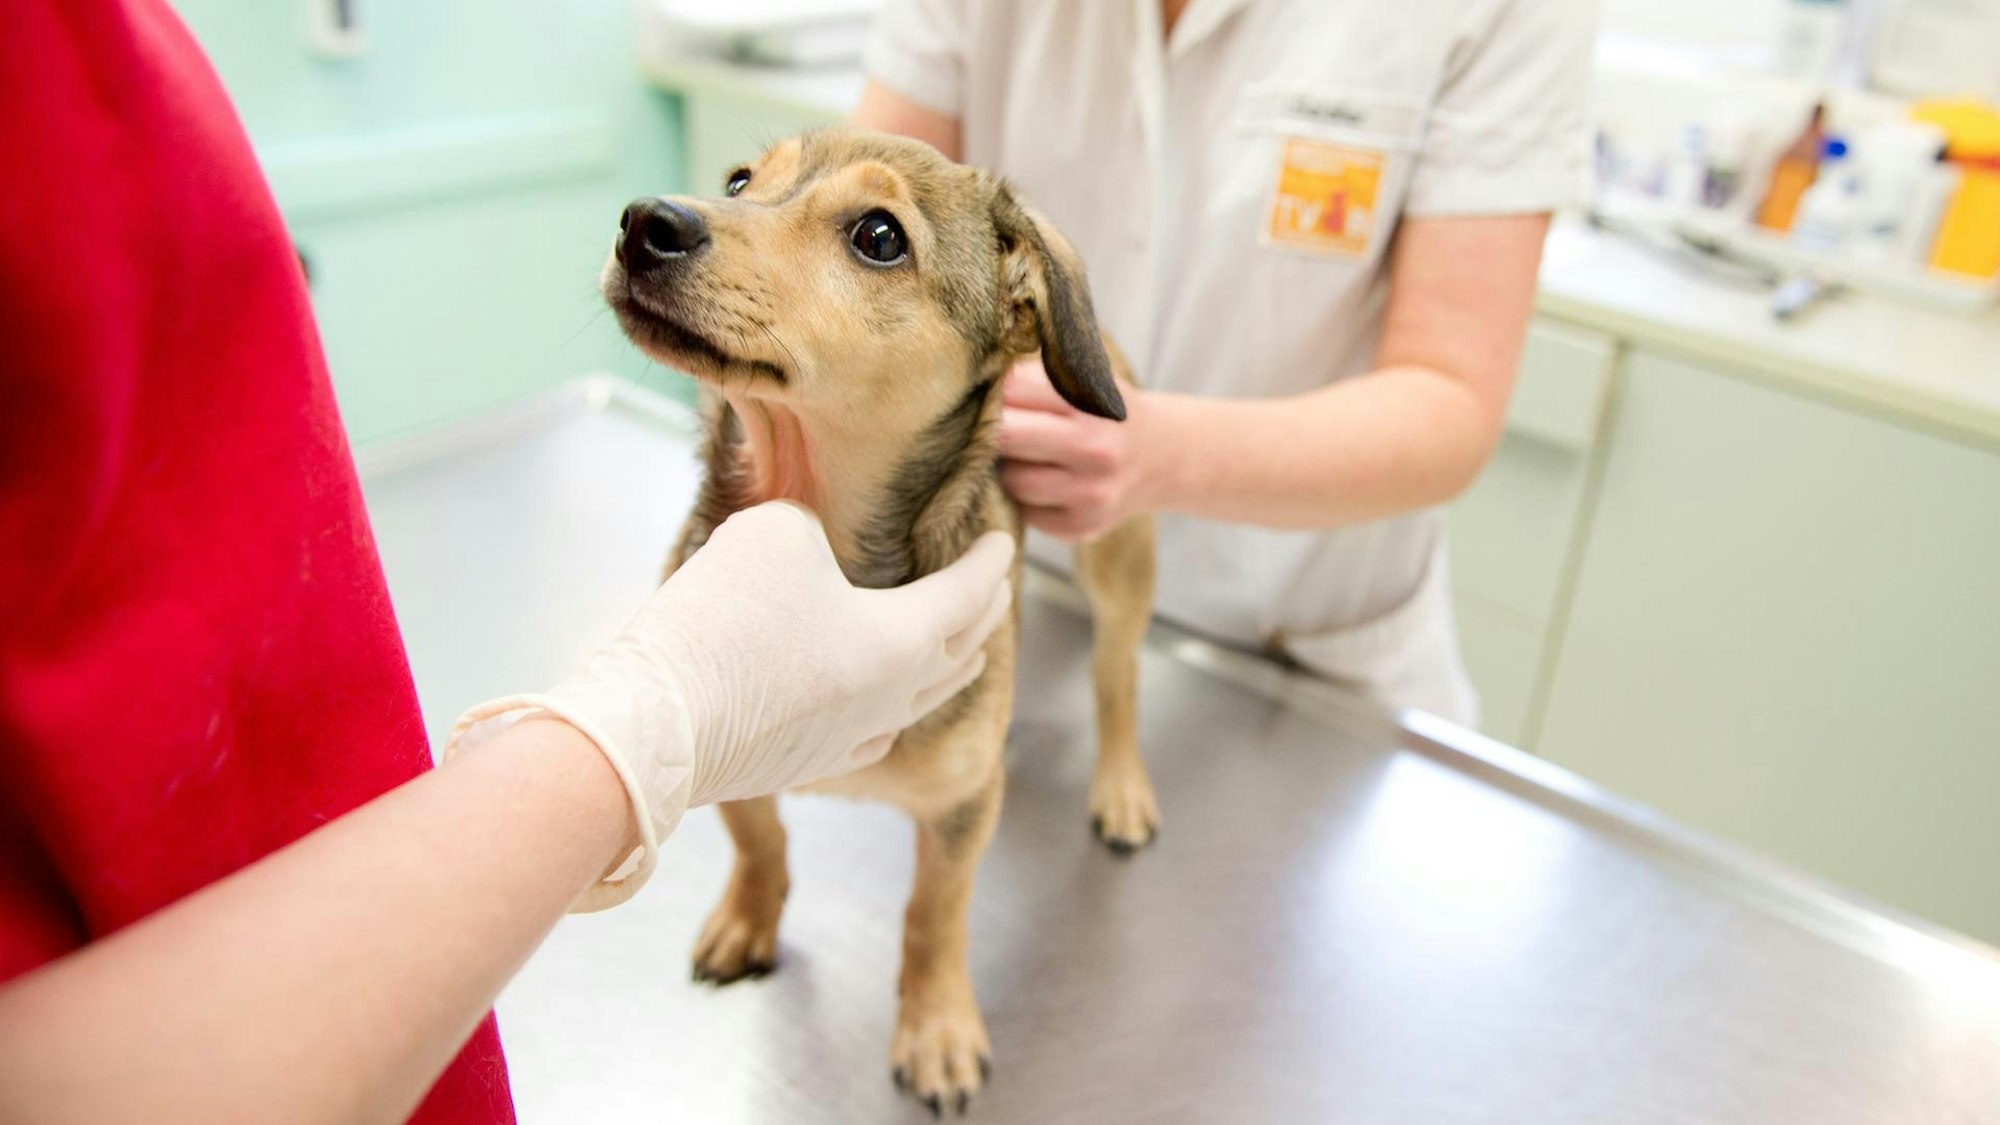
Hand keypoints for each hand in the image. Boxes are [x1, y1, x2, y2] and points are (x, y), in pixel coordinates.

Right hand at [447, 501, 1014, 909]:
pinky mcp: (806, 763)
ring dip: (947, 667)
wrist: (658, 723)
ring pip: (921, 700)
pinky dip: (891, 709)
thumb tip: (814, 548)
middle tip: (994, 589)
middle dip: (981, 614)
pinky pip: (872, 735)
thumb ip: (814, 527)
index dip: (989, 562)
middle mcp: (891, 696)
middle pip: (959, 652)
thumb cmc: (723, 619)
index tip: (1005, 541)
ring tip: (961, 652)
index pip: (967, 594)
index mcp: (903, 640)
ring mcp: (850, 739)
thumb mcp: (775, 531)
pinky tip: (883, 710)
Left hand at [997, 358, 1161, 540]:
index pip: (1014, 389)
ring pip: (1012, 480)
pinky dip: (1025, 496)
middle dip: (992, 428)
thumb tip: (977, 384)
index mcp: (1094, 404)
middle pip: (1006, 436)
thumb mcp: (1089, 379)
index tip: (994, 393)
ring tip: (1025, 454)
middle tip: (992, 424)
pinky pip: (1025, 511)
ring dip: (1008, 466)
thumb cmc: (1109, 413)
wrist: (1163, 459)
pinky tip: (1044, 480)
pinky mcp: (1081, 528)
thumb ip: (1037, 376)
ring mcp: (1090, 495)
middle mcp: (1096, 450)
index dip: (996, 390)